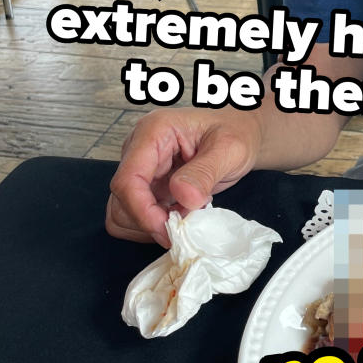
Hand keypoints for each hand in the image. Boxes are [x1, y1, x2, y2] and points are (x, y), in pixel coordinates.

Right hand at [106, 108, 260, 246]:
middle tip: (183, 227)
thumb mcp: (230, 149)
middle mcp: (139, 149)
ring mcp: (141, 168)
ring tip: (185, 218)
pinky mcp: (147, 185)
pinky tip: (180, 215)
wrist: (241, 132)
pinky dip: (153, 225)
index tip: (168, 230)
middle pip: (121, 199)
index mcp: (153, 132)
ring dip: (149, 225)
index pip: (128, 179)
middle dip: (148, 221)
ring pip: (121, 211)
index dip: (142, 211)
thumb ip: (205, 172)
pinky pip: (135, 215)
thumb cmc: (237, 133)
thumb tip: (183, 197)